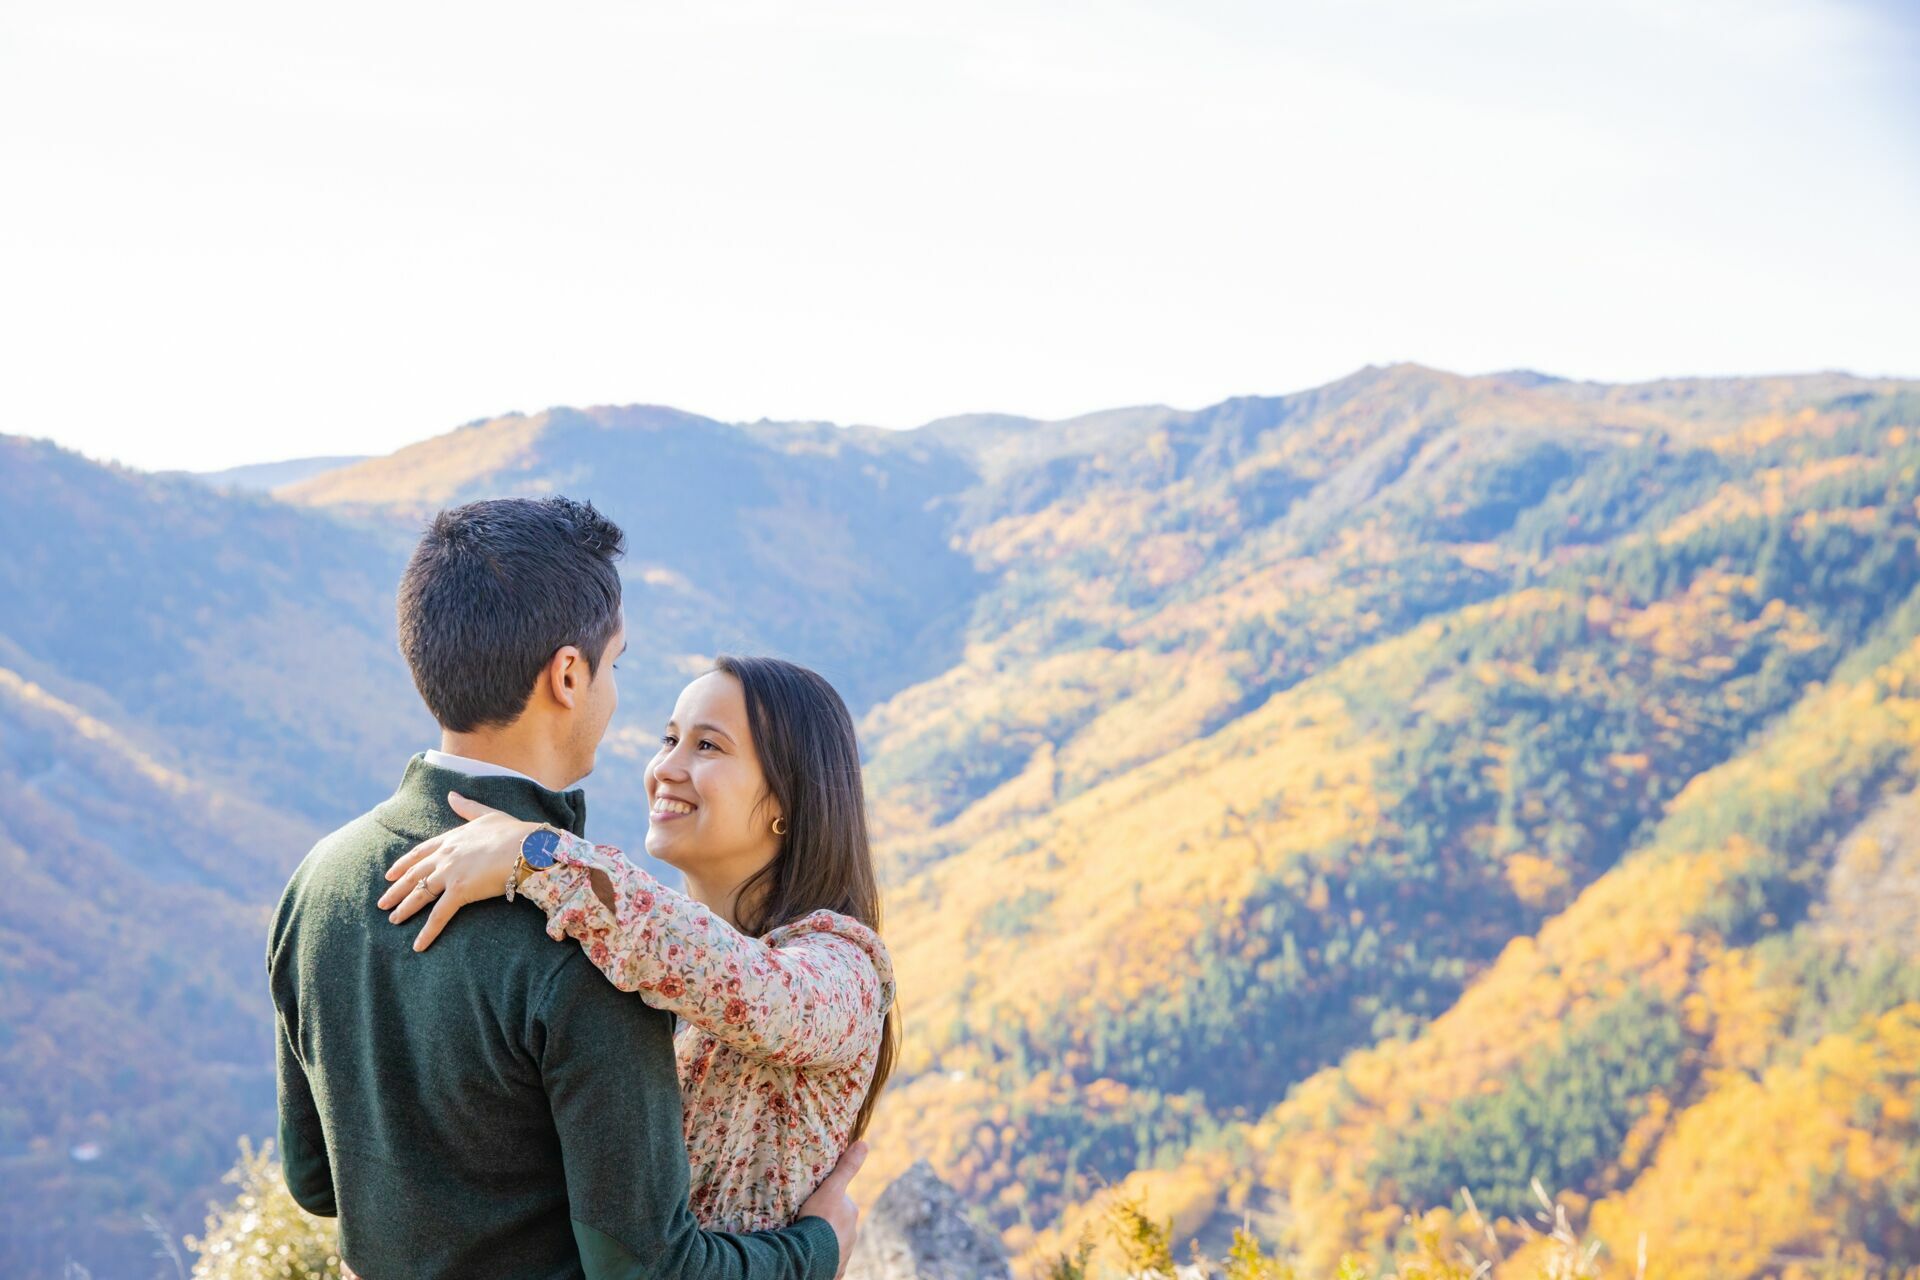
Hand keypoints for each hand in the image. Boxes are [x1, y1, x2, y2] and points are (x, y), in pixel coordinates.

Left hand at [378, 791, 538, 950]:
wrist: (527, 846)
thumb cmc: (514, 831)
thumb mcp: (488, 814)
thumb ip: (467, 807)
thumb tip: (451, 794)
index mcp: (451, 839)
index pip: (420, 853)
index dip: (403, 864)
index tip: (389, 874)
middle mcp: (445, 856)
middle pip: (413, 874)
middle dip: (396, 890)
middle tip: (382, 903)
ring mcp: (450, 873)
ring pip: (420, 894)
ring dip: (405, 909)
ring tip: (393, 921)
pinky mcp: (459, 891)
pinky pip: (439, 915)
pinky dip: (427, 932)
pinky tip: (418, 945)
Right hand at [797, 1141, 867, 1278]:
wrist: (812, 1254)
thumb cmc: (820, 1218)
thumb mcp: (832, 1187)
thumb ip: (847, 1167)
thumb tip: (864, 1142)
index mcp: (851, 1213)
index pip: (840, 1203)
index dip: (827, 1201)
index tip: (813, 1204)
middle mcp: (852, 1233)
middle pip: (837, 1222)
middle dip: (825, 1222)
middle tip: (807, 1220)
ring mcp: (844, 1252)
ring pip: (832, 1241)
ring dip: (822, 1240)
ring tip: (806, 1238)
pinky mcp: (835, 1269)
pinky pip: (828, 1260)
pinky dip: (822, 1257)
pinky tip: (811, 1255)